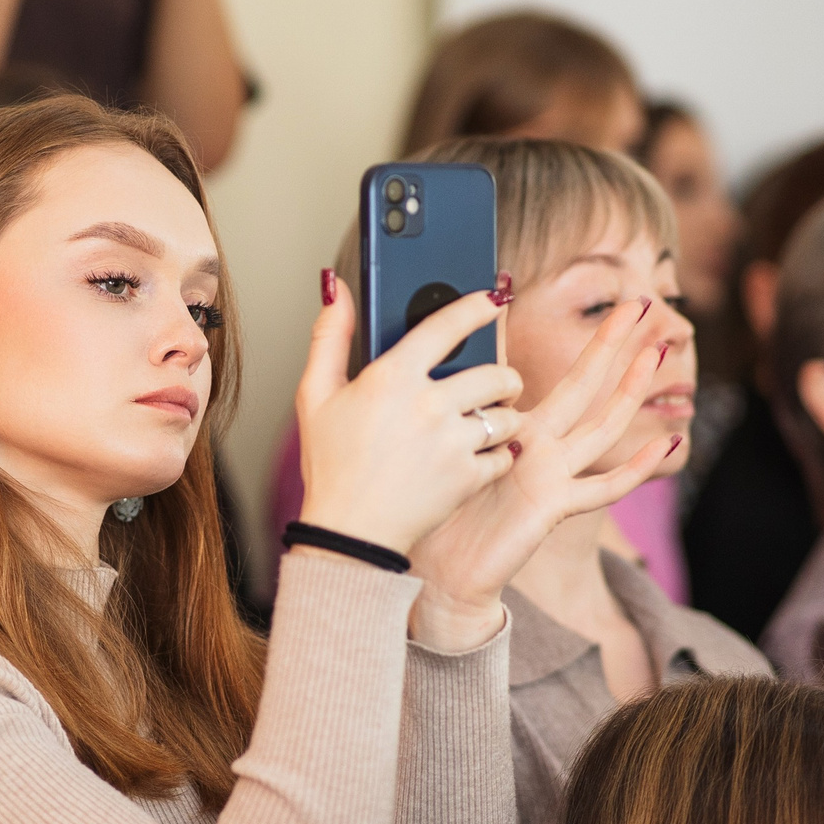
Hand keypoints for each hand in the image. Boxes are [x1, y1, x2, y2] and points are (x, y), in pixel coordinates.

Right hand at [294, 272, 522, 556]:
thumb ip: (329, 337)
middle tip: (497, 384)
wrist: (349, 533)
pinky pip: (504, 455)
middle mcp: (427, 405)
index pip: (448, 324)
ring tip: (488, 422)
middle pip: (496, 372)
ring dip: (505, 415)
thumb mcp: (315, 396)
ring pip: (508, 414)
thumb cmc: (331, 466)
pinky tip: (479, 457)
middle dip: (504, 376)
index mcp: (392, 378)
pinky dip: (498, 456)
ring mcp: (451, 443)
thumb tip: (337, 290)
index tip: (496, 299)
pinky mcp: (467, 478)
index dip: (478, 306)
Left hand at [407, 291, 685, 649]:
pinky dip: (637, 466)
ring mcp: (554, 477)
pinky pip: (605, 486)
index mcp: (517, 430)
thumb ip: (456, 402)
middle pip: (586, 386)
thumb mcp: (442, 444)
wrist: (438, 573)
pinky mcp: (554, 505)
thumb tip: (447, 349)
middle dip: (611, 344)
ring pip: (604, 425)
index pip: (553, 376)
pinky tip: (665, 443)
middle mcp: (543, 449)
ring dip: (631, 388)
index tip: (592, 305)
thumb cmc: (435, 514)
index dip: (571, 344)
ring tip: (657, 351)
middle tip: (639, 303)